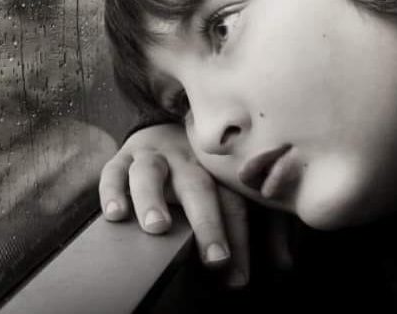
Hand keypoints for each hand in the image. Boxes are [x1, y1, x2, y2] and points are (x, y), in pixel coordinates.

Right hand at [99, 122, 255, 286]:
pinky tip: (115, 214)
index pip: (233, 203)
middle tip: (214, 258)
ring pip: (149, 173)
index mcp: (218, 168)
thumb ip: (263, 227)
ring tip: (156, 228)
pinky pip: (113, 170)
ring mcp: (152, 155)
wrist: (168, 121)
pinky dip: (111, 191)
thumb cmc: (207, 170)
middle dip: (207, 223)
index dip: (239, 238)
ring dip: (153, 199)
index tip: (238, 275)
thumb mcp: (236, 191)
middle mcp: (185, 158)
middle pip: (197, 187)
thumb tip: (285, 264)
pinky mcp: (123, 156)